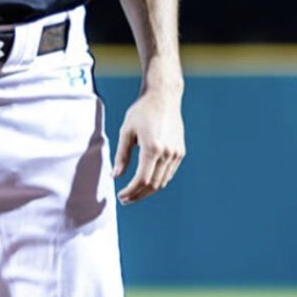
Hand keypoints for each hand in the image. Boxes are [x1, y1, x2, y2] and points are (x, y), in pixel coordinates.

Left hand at [112, 85, 185, 203]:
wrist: (164, 97)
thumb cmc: (142, 111)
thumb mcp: (126, 131)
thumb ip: (121, 156)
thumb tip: (115, 176)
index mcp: (153, 148)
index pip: (142, 180)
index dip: (130, 192)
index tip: (120, 196)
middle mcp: (167, 153)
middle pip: (153, 185)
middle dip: (138, 195)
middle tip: (125, 199)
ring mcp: (176, 153)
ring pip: (162, 182)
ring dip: (147, 191)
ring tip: (133, 193)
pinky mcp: (180, 151)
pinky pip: (169, 173)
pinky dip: (157, 181)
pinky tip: (146, 182)